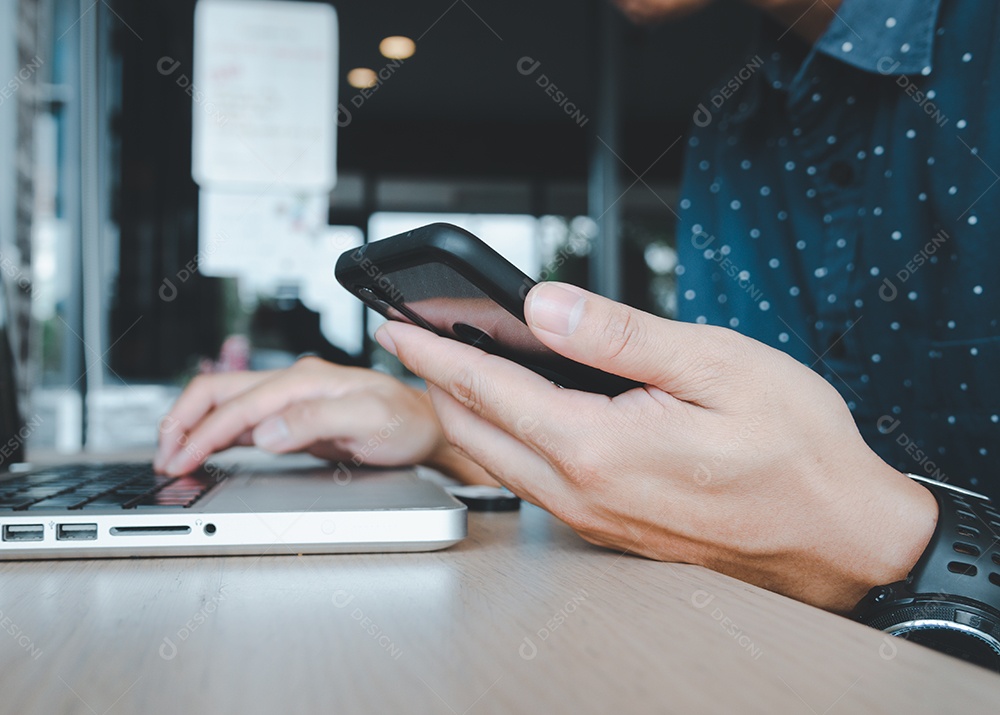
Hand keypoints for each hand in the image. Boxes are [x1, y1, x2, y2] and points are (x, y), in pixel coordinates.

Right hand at [153, 356, 496, 484]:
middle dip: (182, 421)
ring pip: (224, 403)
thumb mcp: (369, 420)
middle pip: (218, 391)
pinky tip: (204, 450)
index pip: (239, 405)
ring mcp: (290, 398)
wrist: (427, 427)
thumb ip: (316, 421)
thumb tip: (265, 431)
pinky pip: (242, 418)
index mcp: (306, 380)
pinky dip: (215, 433)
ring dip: (193, 426)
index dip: (204, 433)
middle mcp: (293, 383)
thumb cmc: (406, 422)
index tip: (182, 459)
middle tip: (163, 457)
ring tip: (173, 456)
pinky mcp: (292, 416)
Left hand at [375, 282, 937, 611]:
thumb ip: (617, 334)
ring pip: (498, 461)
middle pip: (475, 432)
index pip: (486, 390)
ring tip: (451, 370)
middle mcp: (583, 493)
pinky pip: (532, 482)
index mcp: (598, 447)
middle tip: (411, 342)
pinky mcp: (610, 527)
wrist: (841, 536)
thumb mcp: (714, 364)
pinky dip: (504, 441)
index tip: (397, 325)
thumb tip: (541, 305)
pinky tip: (514, 415)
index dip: (435, 351)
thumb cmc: (795, 451)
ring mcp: (593, 518)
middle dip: (435, 383)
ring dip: (465, 414)